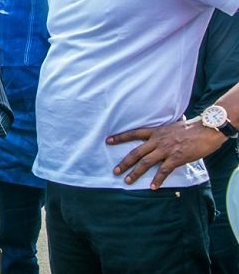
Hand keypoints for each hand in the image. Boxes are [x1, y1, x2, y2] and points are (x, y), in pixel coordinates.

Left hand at [106, 117, 225, 188]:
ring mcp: (166, 150)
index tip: (107, 140)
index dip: (120, 137)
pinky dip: (157, 179)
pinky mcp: (176, 158)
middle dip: (124, 162)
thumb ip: (163, 132)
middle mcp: (157, 140)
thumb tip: (159, 133)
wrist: (206, 130)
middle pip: (136, 152)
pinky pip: (164, 170)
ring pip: (146, 162)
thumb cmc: (191, 128)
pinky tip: (152, 187)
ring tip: (127, 181)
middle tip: (115, 171)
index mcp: (156, 132)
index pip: (134, 133)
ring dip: (136, 173)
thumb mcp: (172, 126)